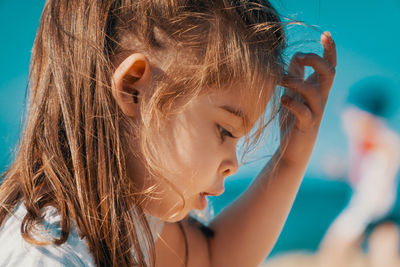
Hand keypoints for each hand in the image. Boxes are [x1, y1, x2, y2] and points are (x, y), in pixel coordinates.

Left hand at [278, 31, 336, 163]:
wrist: (292, 150)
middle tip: (299, 56)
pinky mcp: (305, 126)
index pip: (329, 66)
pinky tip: (283, 99)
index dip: (330, 50)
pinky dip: (294, 104)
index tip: (325, 34)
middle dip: (317, 61)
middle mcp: (320, 99)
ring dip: (296, 81)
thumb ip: (295, 76)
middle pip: (329, 74)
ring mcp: (314, 113)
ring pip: (314, 92)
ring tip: (279, 79)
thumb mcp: (293, 94)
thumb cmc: (292, 120)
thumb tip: (294, 56)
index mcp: (317, 90)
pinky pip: (304, 113)